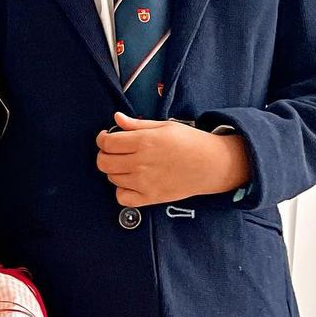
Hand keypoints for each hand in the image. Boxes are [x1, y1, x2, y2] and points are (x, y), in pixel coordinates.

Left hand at [95, 112, 250, 205]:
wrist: (213, 164)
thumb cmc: (190, 142)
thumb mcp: (164, 126)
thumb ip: (137, 124)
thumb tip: (117, 118)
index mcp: (144, 141)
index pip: (107, 143)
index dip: (102, 139)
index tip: (107, 138)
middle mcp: (141, 163)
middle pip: (104, 162)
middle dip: (105, 155)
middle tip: (115, 152)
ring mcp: (144, 182)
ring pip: (112, 178)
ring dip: (115, 171)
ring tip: (128, 165)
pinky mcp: (150, 197)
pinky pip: (122, 198)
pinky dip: (122, 191)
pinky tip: (131, 182)